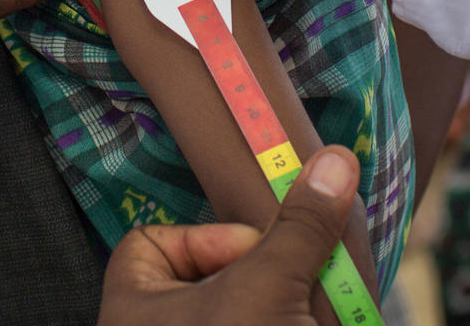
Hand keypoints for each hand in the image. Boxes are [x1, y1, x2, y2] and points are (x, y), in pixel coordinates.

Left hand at [98, 147, 360, 325]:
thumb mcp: (269, 288)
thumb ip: (300, 226)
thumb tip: (335, 160)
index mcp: (134, 308)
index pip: (150, 241)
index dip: (206, 235)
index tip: (254, 246)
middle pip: (204, 271)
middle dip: (256, 268)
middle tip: (290, 276)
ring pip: (236, 304)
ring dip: (278, 295)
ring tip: (308, 302)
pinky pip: (255, 325)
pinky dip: (286, 321)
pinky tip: (315, 320)